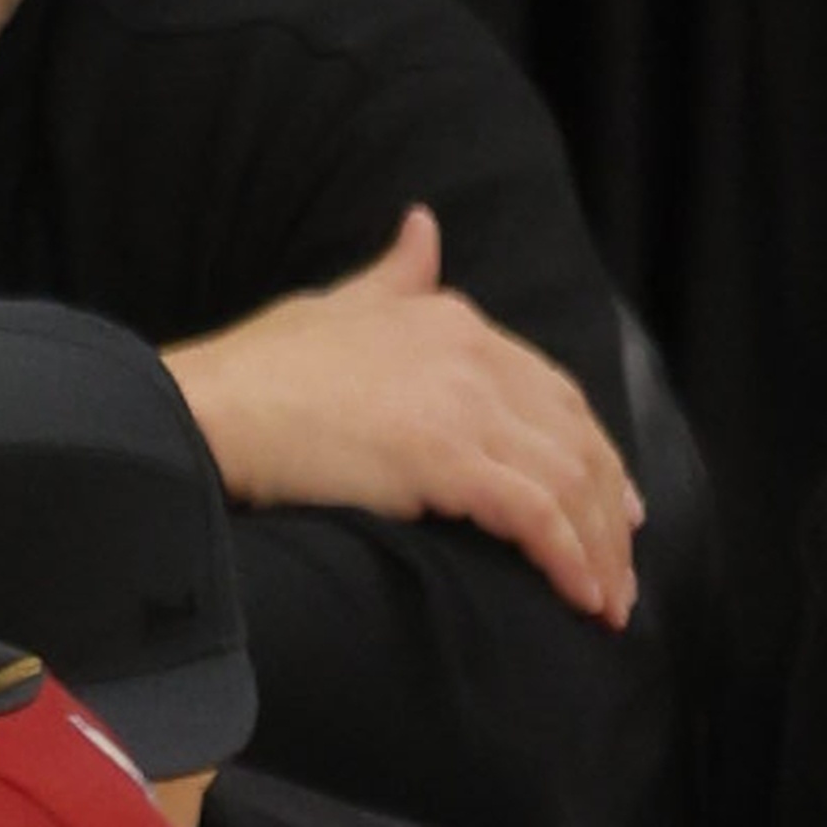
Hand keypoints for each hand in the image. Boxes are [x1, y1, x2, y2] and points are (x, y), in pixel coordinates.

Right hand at [163, 209, 639, 624]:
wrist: (205, 408)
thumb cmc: (250, 372)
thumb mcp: (333, 306)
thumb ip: (391, 277)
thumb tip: (424, 224)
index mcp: (454, 323)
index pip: (552, 390)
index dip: (591, 448)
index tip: (613, 501)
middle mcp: (475, 356)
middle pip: (576, 437)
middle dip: (608, 510)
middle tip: (620, 568)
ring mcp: (464, 405)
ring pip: (569, 480)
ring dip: (598, 549)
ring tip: (607, 603)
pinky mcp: (446, 458)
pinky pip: (536, 513)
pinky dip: (569, 557)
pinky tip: (580, 596)